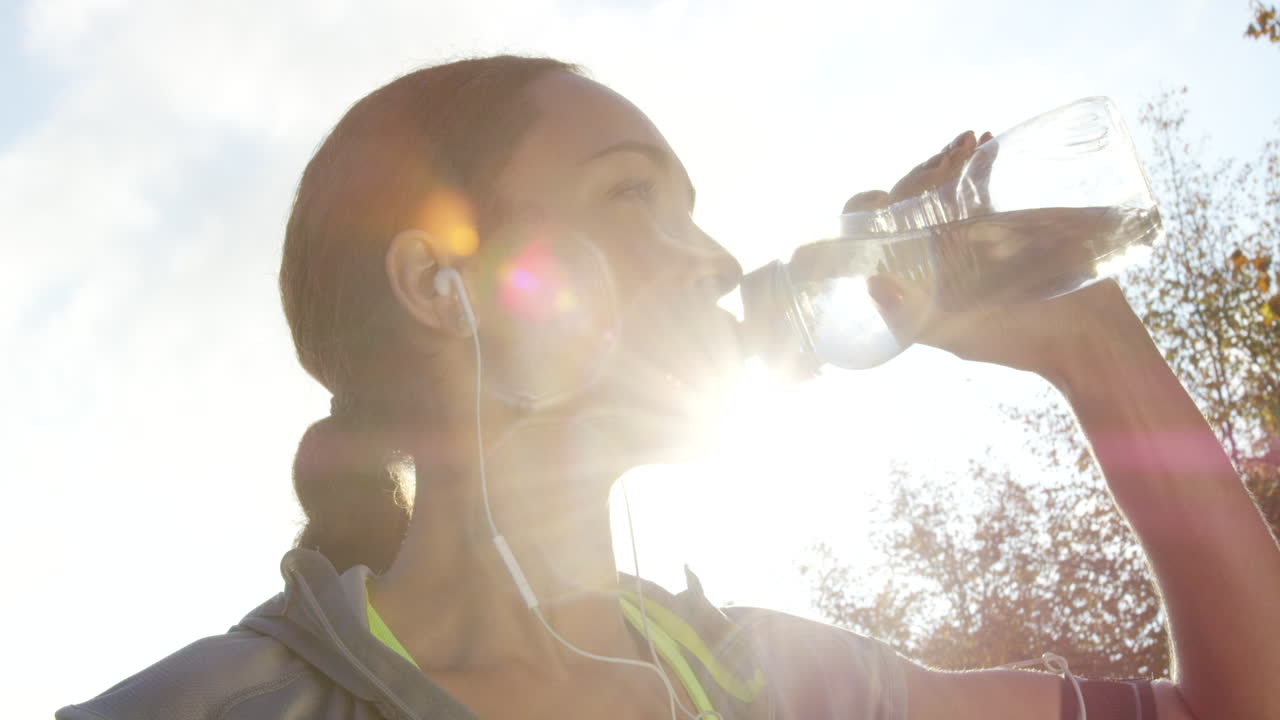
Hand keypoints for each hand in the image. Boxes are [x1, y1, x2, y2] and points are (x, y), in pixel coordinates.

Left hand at [845, 131, 1145, 380]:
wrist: (1092, 337)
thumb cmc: (1025, 344)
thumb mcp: (963, 338)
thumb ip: (914, 320)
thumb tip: (873, 284)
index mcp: (918, 284)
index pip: (884, 235)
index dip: (879, 206)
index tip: (892, 188)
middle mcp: (936, 260)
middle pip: (913, 204)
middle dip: (925, 172)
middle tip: (951, 154)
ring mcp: (969, 240)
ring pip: (943, 190)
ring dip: (949, 160)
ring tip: (969, 141)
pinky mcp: (1003, 227)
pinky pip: (977, 189)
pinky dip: (978, 163)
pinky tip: (986, 143)